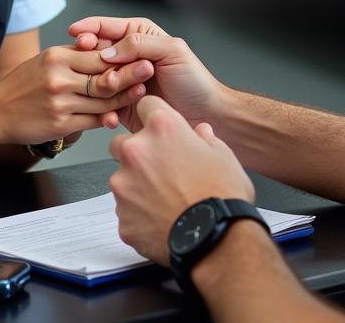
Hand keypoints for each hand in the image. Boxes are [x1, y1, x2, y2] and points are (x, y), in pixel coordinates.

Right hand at [0, 45, 153, 145]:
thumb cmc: (22, 84)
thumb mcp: (46, 59)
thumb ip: (74, 56)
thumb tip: (102, 49)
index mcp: (58, 57)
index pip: (98, 55)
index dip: (121, 56)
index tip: (140, 54)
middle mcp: (59, 79)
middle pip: (104, 78)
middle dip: (130, 75)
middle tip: (149, 72)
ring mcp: (60, 103)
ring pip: (101, 102)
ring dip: (123, 98)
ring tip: (141, 94)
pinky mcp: (60, 125)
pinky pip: (91, 121)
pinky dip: (106, 118)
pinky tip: (117, 115)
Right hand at [69, 16, 222, 131]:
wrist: (204, 114)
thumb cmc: (194, 80)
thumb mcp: (171, 50)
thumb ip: (139, 43)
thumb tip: (107, 51)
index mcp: (137, 35)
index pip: (105, 27)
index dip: (88, 30)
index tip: (76, 35)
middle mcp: (126, 57)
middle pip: (95, 52)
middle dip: (89, 58)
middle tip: (91, 65)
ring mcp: (122, 80)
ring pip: (95, 78)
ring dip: (98, 83)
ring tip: (111, 88)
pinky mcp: (119, 104)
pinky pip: (101, 103)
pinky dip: (101, 106)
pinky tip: (109, 110)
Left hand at [109, 96, 253, 264]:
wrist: (216, 240)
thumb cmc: (222, 195)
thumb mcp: (223, 155)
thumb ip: (206, 139)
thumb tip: (201, 132)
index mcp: (162, 128)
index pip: (146, 105)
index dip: (155, 116)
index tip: (161, 129)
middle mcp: (136, 151)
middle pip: (122, 142)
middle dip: (137, 152)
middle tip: (161, 169)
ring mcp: (124, 185)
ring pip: (121, 178)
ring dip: (136, 185)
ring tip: (165, 200)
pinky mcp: (122, 217)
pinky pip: (126, 210)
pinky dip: (138, 214)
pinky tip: (161, 220)